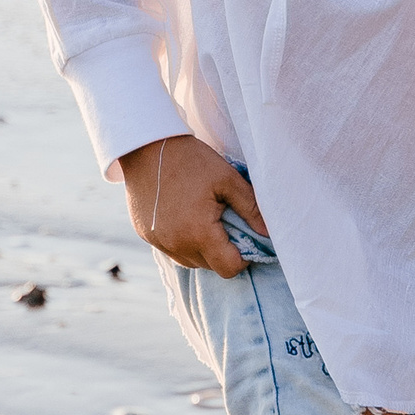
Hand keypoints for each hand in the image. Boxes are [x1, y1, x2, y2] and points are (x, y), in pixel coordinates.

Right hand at [118, 135, 267, 275]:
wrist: (147, 145)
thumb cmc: (191, 160)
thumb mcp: (227, 179)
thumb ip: (251, 208)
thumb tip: (268, 233)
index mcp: (199, 232)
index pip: (228, 269)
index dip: (242, 258)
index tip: (243, 236)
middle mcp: (176, 244)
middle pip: (210, 266)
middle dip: (221, 251)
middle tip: (223, 222)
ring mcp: (158, 241)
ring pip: (189, 260)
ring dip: (201, 248)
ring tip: (203, 219)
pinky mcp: (145, 235)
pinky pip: (171, 250)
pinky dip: (181, 240)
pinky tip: (183, 217)